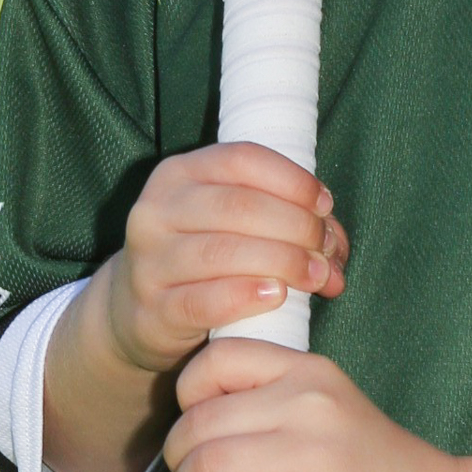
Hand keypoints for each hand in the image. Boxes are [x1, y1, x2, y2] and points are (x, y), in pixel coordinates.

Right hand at [102, 143, 348, 378]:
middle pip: (238, 206)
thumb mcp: (233, 226)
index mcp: (179, 173)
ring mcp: (149, 261)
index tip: (324, 206)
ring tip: (316, 277)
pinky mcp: (152, 310)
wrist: (137, 312)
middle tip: (325, 252)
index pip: (241, 159)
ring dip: (282, 262)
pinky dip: (246, 296)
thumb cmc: (202, 260)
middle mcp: (157, 210)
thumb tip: (334, 245)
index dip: (292, 180)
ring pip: (223, 252)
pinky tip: (277, 296)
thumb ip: (288, 223)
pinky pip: (203, 301)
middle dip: (295, 227)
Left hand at [165, 341, 457, 471]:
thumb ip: (280, 402)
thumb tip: (199, 421)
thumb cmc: (378, 471)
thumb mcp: (333, 410)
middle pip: (201, 422)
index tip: (197, 428)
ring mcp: (312, 459)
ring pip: (206, 467)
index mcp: (312, 372)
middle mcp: (310, 406)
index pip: (217, 359)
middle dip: (177, 458)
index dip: (188, 395)